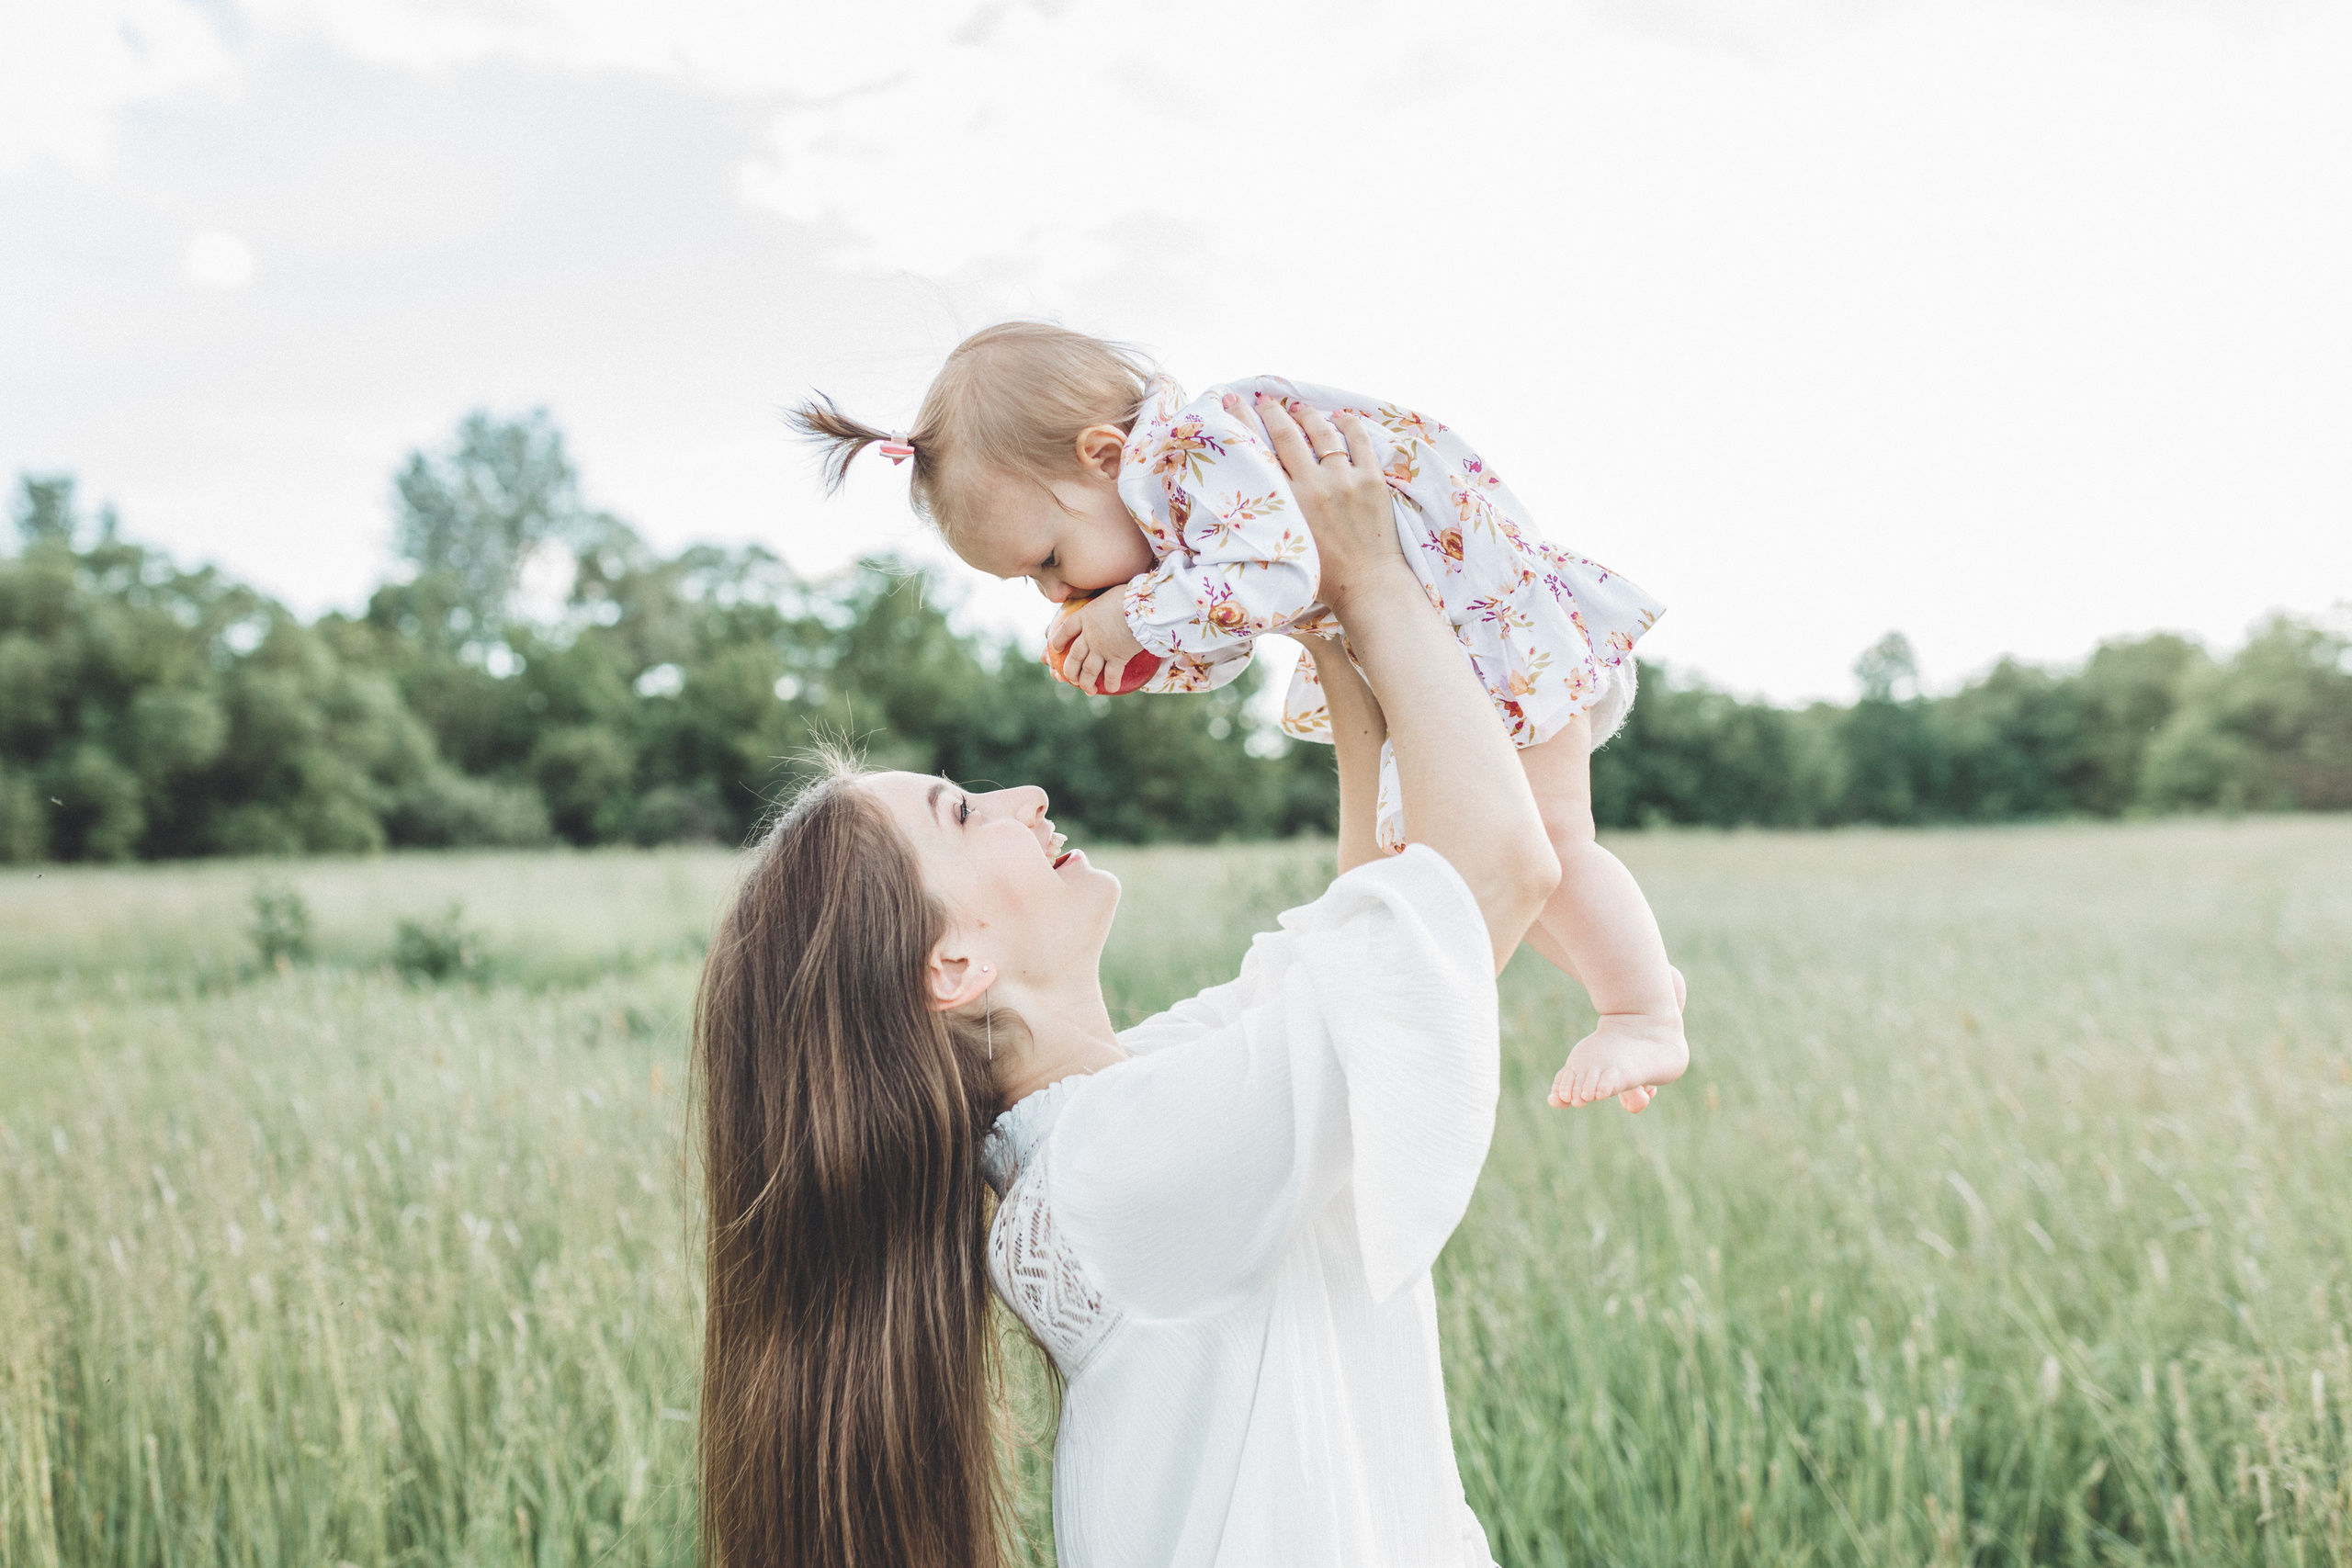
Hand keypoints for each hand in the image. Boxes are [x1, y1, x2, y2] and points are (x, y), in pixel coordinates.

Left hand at [1047, 588, 1146, 693]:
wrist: (1140, 608)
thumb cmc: (1129, 595)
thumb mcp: (1109, 592)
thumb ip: (1104, 599)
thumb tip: (1110, 594)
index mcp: (1085, 616)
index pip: (1066, 629)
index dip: (1057, 639)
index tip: (1053, 647)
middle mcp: (1089, 635)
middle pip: (1074, 656)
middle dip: (1070, 670)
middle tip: (1070, 679)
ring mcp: (1102, 648)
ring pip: (1089, 670)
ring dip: (1086, 682)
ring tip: (1087, 690)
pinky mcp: (1118, 657)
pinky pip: (1112, 674)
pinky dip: (1110, 683)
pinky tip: (1110, 689)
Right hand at [1235, 392, 1407, 619]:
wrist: (1367, 586)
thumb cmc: (1322, 578)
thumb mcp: (1282, 545)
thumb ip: (1266, 520)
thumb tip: (1246, 501)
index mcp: (1287, 503)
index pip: (1259, 452)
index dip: (1242, 422)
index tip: (1232, 402)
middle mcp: (1313, 485)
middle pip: (1286, 434)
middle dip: (1270, 411)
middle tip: (1262, 399)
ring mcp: (1345, 480)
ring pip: (1322, 433)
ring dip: (1307, 415)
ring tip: (1297, 407)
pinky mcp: (1372, 481)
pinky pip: (1359, 442)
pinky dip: (1348, 425)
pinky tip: (1340, 417)